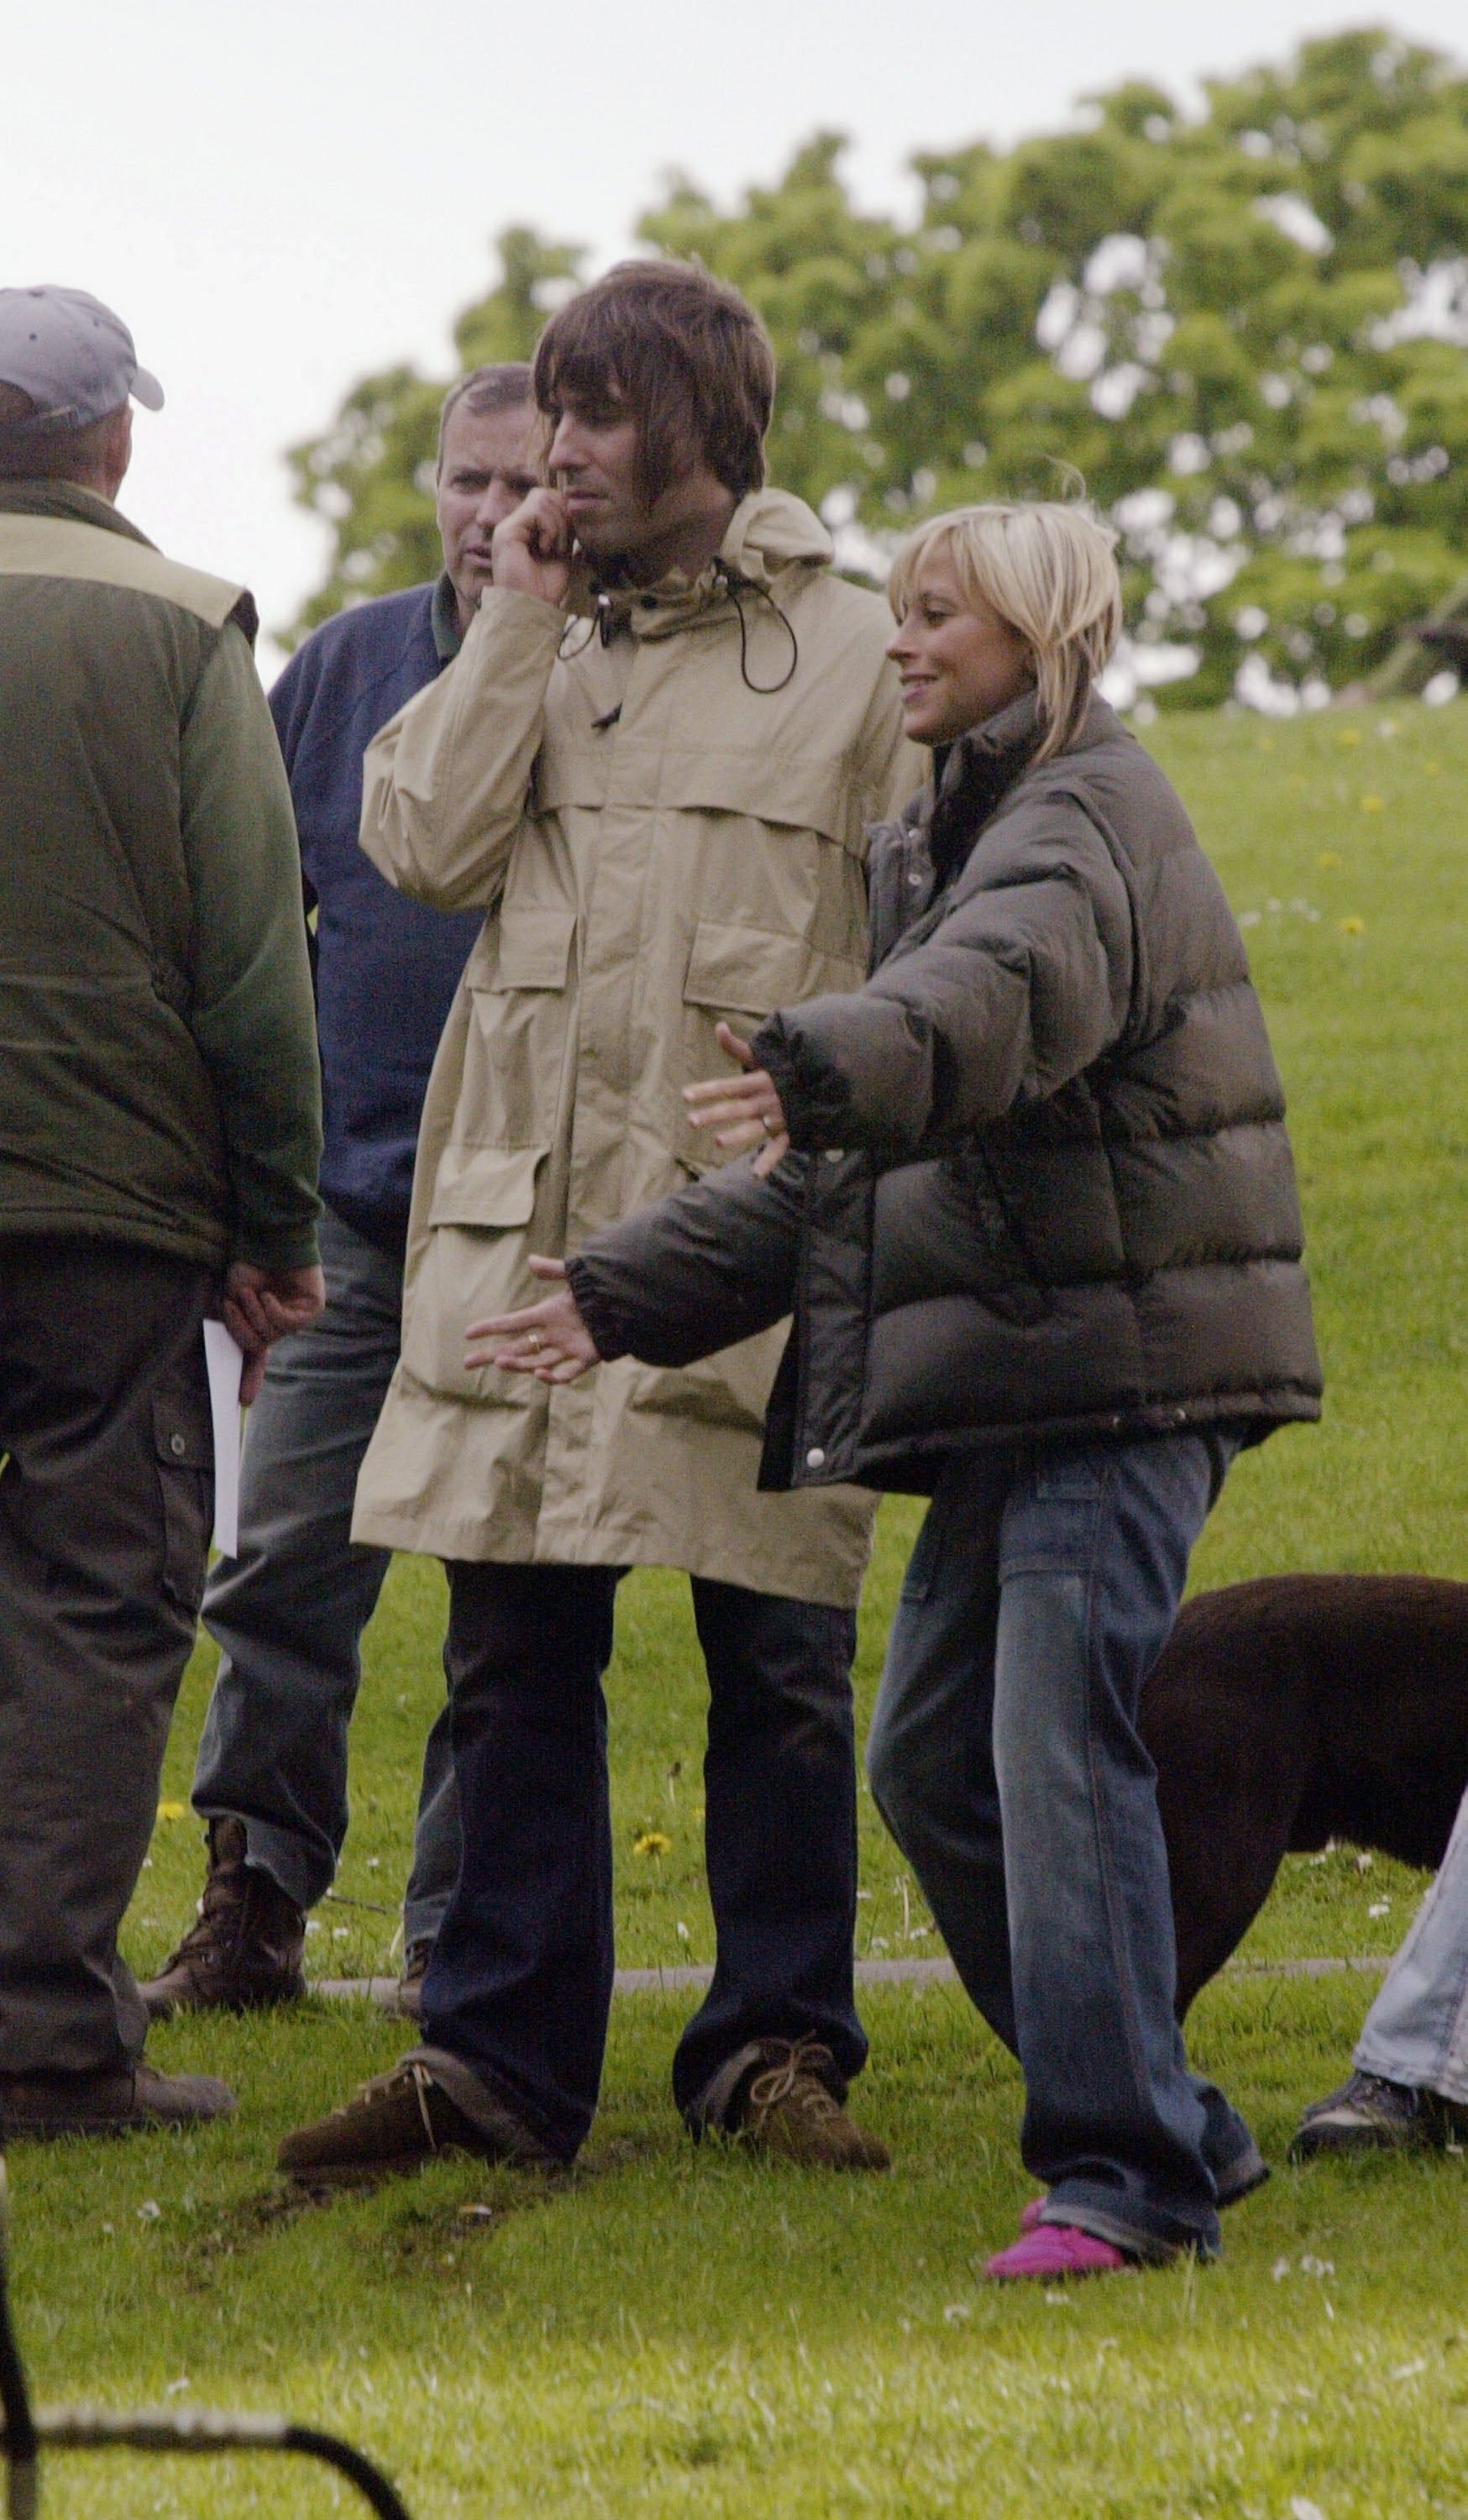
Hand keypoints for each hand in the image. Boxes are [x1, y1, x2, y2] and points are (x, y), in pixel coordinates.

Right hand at [222, 1260, 325, 1404]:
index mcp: (259, 1321)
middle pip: (255, 1344)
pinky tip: (269, 1295)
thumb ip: (233, 1323)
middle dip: (241, 1325)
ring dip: (255, 1312)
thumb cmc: (248, 1264)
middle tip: (235, 1301)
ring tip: (254, 1291)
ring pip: (270, 1335)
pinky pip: (288, 1324)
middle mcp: (279, 1321)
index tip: (243, 1400)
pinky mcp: (312, 1308)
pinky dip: (273, 1310)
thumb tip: (231, 1345)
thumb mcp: (231, 1299)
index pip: (255, 1355)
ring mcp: (297, 1315)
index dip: (250, 1377)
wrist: (267, 1240)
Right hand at [465, 1256, 600, 1382]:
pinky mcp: (585, 1359)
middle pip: (516, 1346)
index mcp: (547, 1313)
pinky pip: (566, 1373)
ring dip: (517, 1363)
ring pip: (535, 1360)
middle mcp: (553, 1333)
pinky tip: (539, 1374)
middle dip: (490, 1354)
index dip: (490, 1327)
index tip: (468, 1333)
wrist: (629, 1304)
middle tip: (467, 1363)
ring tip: (499, 1361)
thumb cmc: (600, 1289)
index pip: (512, 1322)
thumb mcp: (576, 1277)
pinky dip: (553, 1377)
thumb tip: (531, 1260)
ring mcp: (567, 1348)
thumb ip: (554, 1270)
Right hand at [490, 487, 573, 606]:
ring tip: (555, 549)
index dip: (565, 513)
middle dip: (563, 516)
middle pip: (544, 494)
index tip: (571, 539)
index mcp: (526, 530)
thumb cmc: (544, 590)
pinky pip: (537, 511)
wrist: (531, 609)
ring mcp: (508, 527)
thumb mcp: (562, 556)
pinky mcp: (507, 531)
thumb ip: (566, 532)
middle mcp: (514, 525)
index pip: (548, 500)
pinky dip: (549, 529)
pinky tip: (546, 549)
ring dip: (557, 524)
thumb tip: (576, 510)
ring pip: (541, 498)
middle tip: (563, 545)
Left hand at [683, 1022, 789, 1177]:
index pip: (727, 1086)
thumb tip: (719, 1026)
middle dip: (713, 1114)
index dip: (706, 1090)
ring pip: (754, 1127)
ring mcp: (777, 1117)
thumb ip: (737, 1047)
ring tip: (717, 1142)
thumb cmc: (786, 1068)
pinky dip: (768, 1161)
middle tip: (690, 1120)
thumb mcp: (763, 1056)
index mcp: (757, 1081)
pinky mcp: (790, 1131)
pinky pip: (778, 1148)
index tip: (685, 1095)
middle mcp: (765, 1099)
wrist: (824, 1079)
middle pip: (735, 1108)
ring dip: (737, 1135)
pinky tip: (755, 1174)